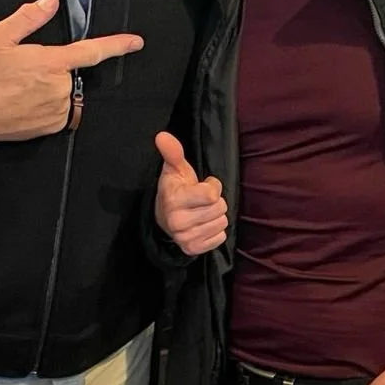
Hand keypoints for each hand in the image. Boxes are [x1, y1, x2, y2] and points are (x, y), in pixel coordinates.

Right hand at [0, 0, 142, 146]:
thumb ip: (28, 17)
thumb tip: (49, 1)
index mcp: (51, 62)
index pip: (92, 51)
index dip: (117, 45)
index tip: (136, 42)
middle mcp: (59, 87)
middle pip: (69, 73)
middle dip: (52, 70)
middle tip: (23, 73)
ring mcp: (57, 109)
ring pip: (63, 93)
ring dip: (49, 89)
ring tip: (20, 90)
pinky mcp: (50, 127)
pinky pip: (58, 113)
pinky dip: (46, 107)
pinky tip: (23, 104)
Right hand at [154, 131, 227, 255]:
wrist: (164, 218)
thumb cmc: (175, 189)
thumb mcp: (174, 169)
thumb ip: (172, 152)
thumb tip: (162, 135)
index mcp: (174, 200)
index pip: (211, 195)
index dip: (212, 186)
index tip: (202, 185)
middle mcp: (177, 221)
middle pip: (220, 208)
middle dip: (215, 202)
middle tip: (201, 201)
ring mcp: (184, 238)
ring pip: (222, 223)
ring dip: (216, 216)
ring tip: (202, 212)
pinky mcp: (192, 249)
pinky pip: (220, 237)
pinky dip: (215, 231)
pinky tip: (203, 225)